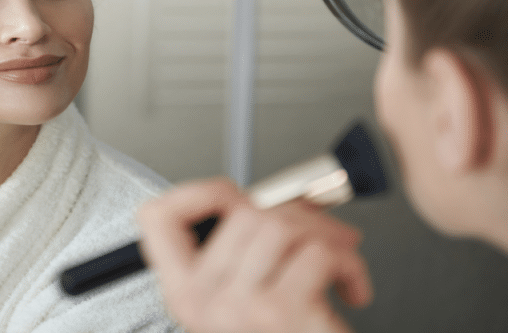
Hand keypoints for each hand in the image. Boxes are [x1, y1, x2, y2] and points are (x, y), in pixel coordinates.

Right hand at [137, 178, 371, 332]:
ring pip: (282, 224)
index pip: (157, 217)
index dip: (196, 193)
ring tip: (339, 260)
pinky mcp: (283, 313)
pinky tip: (350, 287)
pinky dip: (350, 265)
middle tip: (318, 231)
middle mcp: (203, 302)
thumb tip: (270, 202)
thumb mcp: (239, 308)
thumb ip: (236, 257)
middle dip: (295, 212)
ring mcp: (240, 307)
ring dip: (325, 236)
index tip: (231, 196)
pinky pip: (319, 253)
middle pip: (243, 213)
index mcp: (183, 294)